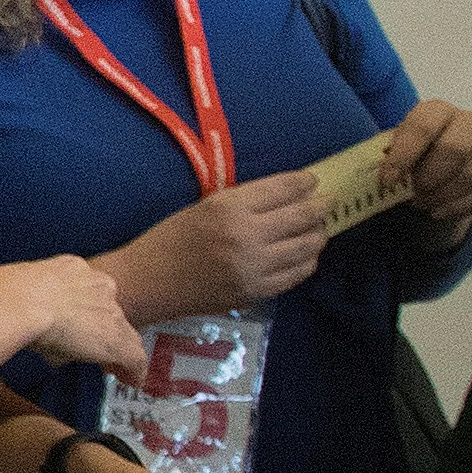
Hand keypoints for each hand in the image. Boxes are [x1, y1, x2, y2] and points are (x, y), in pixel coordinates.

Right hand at [101, 171, 324, 319]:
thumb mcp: (204, 207)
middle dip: (321, 206)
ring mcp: (254, 267)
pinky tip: (303, 256)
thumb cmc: (169, 240)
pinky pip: (297, 273)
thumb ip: (246, 200)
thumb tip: (289, 194)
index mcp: (228, 208)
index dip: (305, 182)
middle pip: (304, 216)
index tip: (312, 180)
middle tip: (325, 203)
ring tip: (317, 230)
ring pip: (308, 246)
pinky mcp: (255, 291)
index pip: (284, 188)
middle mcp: (246, 236)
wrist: (146, 284)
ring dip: (318, 234)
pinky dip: (307, 261)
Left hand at [382, 101, 471, 235]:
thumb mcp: (395, 157)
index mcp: (437, 111)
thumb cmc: (413, 164)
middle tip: (414, 196)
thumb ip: (386, 159)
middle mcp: (471, 121)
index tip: (388, 181)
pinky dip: (466, 204)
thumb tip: (378, 175)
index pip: (423, 126)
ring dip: (445, 195)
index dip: (404, 155)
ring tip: (425, 205)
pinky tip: (444, 210)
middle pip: (454, 149)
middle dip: (429, 179)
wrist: (444, 179)